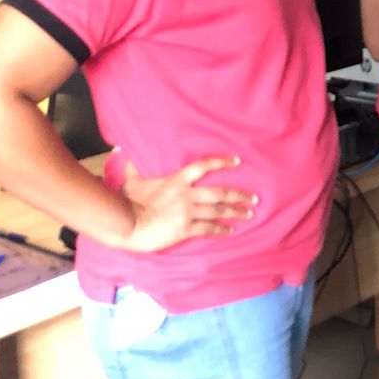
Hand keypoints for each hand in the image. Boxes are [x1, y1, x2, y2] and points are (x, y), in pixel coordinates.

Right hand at [115, 155, 255, 251]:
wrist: (125, 224)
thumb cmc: (126, 200)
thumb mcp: (132, 177)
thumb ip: (135, 164)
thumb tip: (124, 147)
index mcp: (176, 180)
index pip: (204, 166)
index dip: (222, 162)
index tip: (237, 161)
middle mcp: (186, 195)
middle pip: (219, 193)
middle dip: (239, 195)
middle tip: (254, 197)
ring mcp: (186, 213)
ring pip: (217, 211)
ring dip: (235, 212)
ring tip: (248, 214)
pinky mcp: (184, 230)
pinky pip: (207, 229)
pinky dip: (221, 229)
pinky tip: (230, 231)